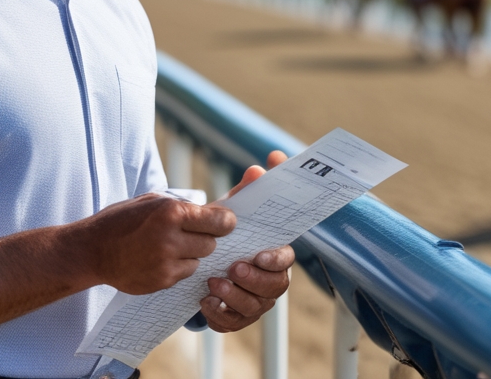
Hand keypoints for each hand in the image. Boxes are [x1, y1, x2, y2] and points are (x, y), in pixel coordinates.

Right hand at [82, 193, 235, 294]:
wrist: (91, 250)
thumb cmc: (122, 220)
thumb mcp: (152, 201)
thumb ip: (184, 206)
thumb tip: (217, 211)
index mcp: (171, 212)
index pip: (220, 221)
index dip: (225, 222)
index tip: (225, 223)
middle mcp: (171, 238)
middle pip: (212, 243)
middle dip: (205, 238)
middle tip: (189, 234)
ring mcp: (166, 263)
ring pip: (199, 261)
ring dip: (191, 255)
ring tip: (169, 247)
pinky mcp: (162, 281)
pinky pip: (184, 274)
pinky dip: (178, 267)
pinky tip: (158, 259)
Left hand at [202, 150, 294, 332]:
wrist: (203, 261)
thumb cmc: (227, 235)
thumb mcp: (233, 212)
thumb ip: (246, 191)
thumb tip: (258, 168)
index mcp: (274, 256)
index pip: (287, 260)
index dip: (276, 260)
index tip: (259, 255)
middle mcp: (270, 281)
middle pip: (274, 287)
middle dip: (254, 280)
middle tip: (232, 268)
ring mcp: (254, 302)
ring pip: (254, 308)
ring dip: (235, 297)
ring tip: (213, 284)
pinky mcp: (235, 318)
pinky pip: (232, 323)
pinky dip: (219, 315)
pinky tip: (204, 302)